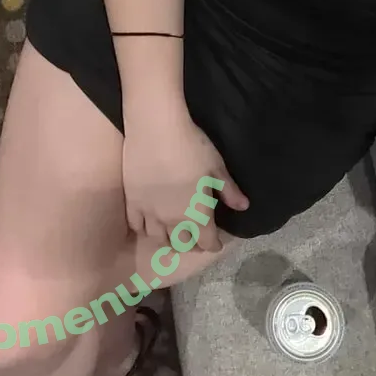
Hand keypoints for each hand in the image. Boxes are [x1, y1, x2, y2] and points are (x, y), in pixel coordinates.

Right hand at [122, 104, 248, 251]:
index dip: (213, 244)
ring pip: (158, 239)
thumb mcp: (216, 167)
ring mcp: (149, 212)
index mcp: (197, 214)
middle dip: (191, 245)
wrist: (156, 130)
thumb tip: (243, 206)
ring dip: (168, 240)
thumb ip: (228, 190)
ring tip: (173, 233)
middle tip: (196, 237)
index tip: (216, 242)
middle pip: (181, 244)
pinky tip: (149, 222)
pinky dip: (145, 228)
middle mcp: (172, 220)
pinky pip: (136, 225)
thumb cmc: (192, 147)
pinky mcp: (132, 201)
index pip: (206, 242)